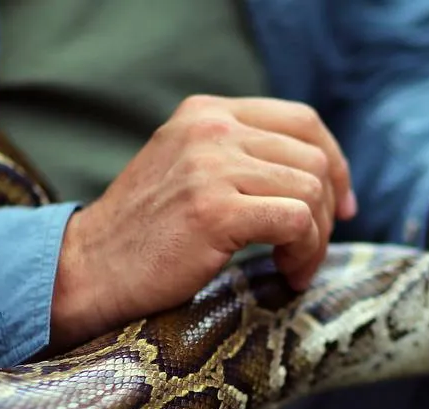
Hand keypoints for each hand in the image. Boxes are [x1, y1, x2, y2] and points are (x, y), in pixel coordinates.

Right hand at [48, 95, 357, 350]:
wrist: (87, 270)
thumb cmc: (141, 237)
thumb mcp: (186, 172)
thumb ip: (237, 159)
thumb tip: (316, 177)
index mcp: (206, 113)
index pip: (302, 121)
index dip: (335, 164)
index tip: (341, 207)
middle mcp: (211, 129)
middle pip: (313, 158)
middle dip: (326, 212)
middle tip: (308, 253)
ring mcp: (211, 166)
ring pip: (310, 190)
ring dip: (315, 239)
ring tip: (292, 268)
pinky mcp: (214, 209)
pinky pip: (296, 222)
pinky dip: (304, 253)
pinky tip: (286, 274)